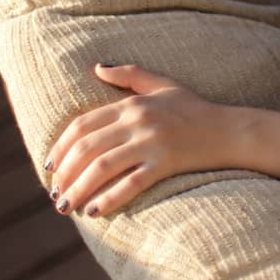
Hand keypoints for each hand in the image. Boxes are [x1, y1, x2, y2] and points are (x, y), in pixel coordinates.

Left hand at [43, 62, 266, 217]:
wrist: (230, 131)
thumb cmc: (195, 108)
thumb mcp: (162, 84)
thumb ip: (129, 75)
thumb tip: (97, 67)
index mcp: (133, 103)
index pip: (83, 125)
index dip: (61, 147)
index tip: (50, 167)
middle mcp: (138, 121)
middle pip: (87, 148)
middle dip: (64, 174)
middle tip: (55, 194)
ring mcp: (152, 143)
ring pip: (102, 168)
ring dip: (78, 190)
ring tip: (66, 207)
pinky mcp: (166, 164)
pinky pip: (130, 184)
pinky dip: (108, 199)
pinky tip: (94, 212)